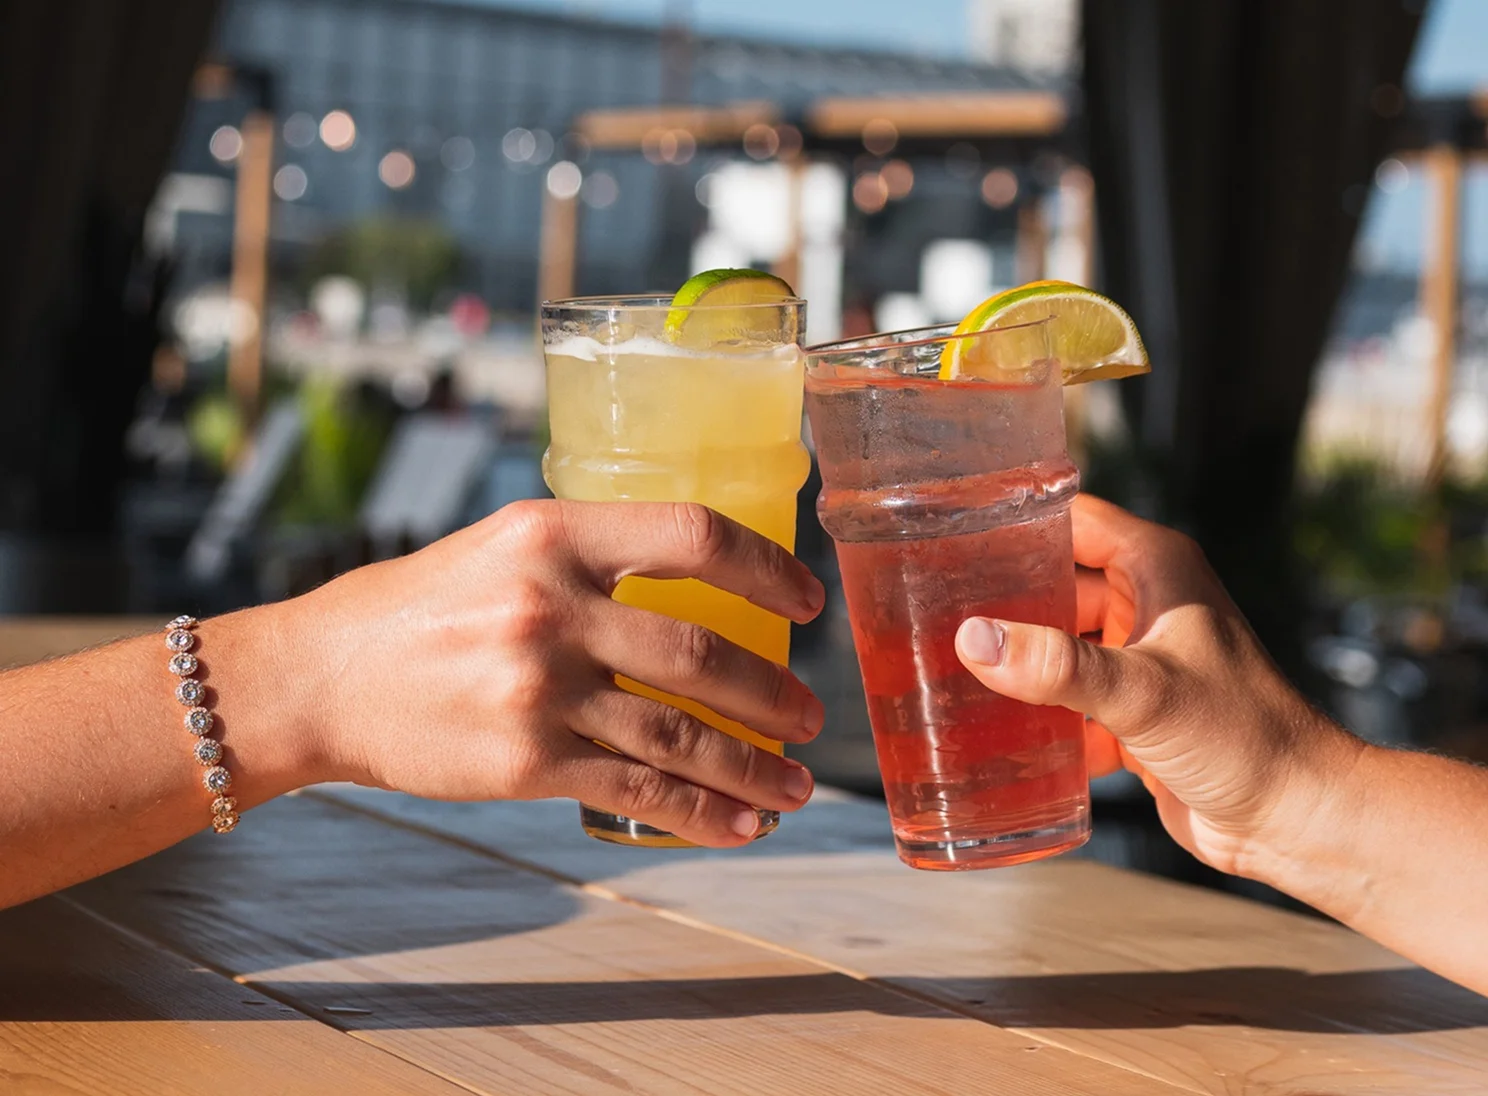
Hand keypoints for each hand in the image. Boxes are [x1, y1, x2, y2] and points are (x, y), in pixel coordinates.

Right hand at [291, 500, 825, 846]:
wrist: (320, 679)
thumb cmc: (417, 609)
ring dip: (753, 766)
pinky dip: (700, 814)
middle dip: (773, 692)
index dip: (767, 568)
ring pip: (681, 735)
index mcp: (554, 533)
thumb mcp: (500, 545)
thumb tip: (695, 581)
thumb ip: (590, 556)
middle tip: (809, 714)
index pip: (693, 535)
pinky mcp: (524, 762)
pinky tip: (738, 824)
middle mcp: (551, 606)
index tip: (806, 599)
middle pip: (701, 652)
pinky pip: (637, 792)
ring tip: (796, 785)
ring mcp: (539, 689)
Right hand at [953, 494, 1361, 877]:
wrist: (1295, 820)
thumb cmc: (1246, 738)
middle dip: (999, 600)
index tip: (949, 534)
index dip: (1013, 521)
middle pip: (1051, 583)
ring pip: (1056, 643)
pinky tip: (992, 731)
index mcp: (1157, 568)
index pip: (1069, 519)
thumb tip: (975, 639)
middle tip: (929, 614)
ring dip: (1014, 660)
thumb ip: (1058, 666)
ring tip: (945, 669)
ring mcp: (1139, 657)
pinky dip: (1036, 713)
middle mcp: (1146, 603)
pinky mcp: (1133, 711)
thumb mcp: (1144, 692)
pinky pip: (1068, 697)